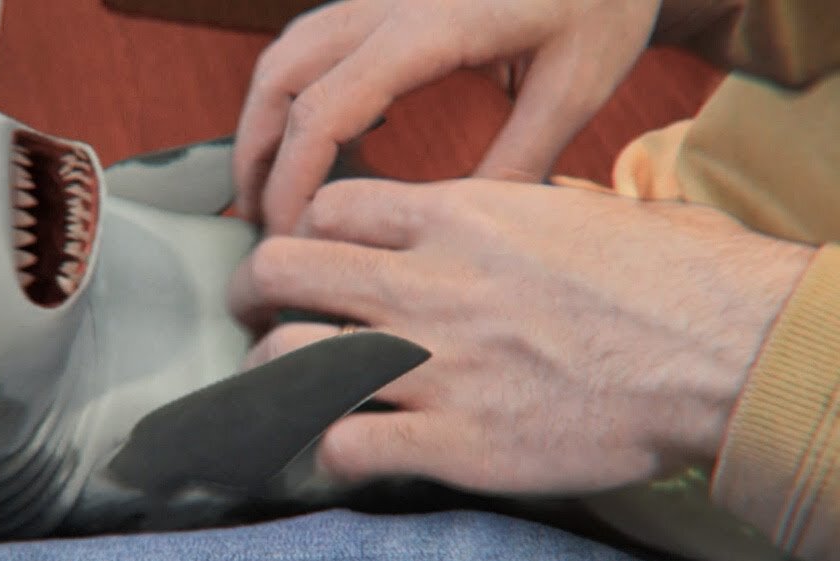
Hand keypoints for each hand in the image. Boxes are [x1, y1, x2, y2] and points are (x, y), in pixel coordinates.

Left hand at [227, 179, 813, 493]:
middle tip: (254, 312)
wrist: (717, 353)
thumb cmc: (663, 278)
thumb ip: (498, 213)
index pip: (329, 206)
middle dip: (251, 291)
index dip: (302, 229)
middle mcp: (426, 285)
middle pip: (282, 270)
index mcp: (456, 219)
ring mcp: (431, 366)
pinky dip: (324, 450)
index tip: (305, 255)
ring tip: (275, 389)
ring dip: (267, 374)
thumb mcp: (570, 210)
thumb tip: (468, 219)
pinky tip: (337, 451)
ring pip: (288, 358)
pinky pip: (343, 443)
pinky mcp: (452, 441)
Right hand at [233, 0, 662, 232]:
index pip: (324, 109)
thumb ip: (516, 160)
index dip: (294, 181)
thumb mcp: (575, 88)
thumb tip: (457, 234)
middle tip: (264, 226)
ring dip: (263, 126)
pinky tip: (323, 147)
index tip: (293, 238)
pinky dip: (294, 100)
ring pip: (282, 55)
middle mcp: (388, 0)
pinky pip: (311, 46)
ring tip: (273, 194)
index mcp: (431, 26)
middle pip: (278, 77)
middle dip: (256, 158)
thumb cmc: (602, 4)